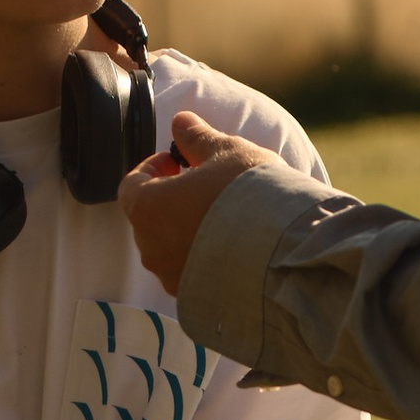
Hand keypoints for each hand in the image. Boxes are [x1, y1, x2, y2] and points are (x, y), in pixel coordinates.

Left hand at [122, 111, 260, 294]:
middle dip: (171, 198)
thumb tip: (181, 121)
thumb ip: (197, 137)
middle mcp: (150, 248)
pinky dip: (204, 257)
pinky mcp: (195, 299)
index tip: (178, 161)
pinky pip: (192, 272)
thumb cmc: (250, 196)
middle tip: (203, 185)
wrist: (287, 252)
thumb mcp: (226, 152)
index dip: (154, 168)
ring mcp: (171, 277)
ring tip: (224, 215)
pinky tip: (234, 244)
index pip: (132, 184)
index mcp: (146, 208)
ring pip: (170, 247)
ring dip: (187, 229)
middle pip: (149, 217)